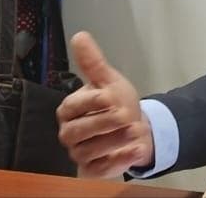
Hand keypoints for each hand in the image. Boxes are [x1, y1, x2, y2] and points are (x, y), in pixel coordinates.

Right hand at [56, 31, 153, 177]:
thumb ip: (93, 62)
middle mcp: (69, 133)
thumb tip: (79, 36)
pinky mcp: (92, 169)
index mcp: (69, 109)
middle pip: (80, 130)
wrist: (134, 126)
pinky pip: (102, 168)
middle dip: (107, 121)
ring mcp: (79, 152)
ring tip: (136, 129)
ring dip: (117, 139)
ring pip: (92, 150)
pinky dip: (122, 158)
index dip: (94, 101)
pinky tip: (137, 148)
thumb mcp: (109, 80)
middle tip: (127, 114)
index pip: (74, 106)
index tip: (112, 96)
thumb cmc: (117, 102)